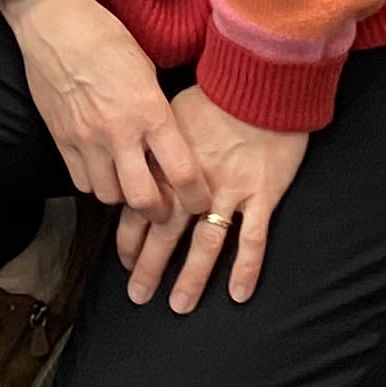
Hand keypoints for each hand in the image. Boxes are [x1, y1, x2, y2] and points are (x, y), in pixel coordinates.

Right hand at [1, 0, 205, 239]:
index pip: (183, 173)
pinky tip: (102, 168)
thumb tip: (169, 144)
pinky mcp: (61, 138)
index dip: (198, 198)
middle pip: (143, 200)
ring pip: (109, 195)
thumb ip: (158, 113)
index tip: (201, 202)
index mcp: (149, 111)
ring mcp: (86, 138)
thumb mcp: (147, 71)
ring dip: (123, 194)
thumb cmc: (105, 37)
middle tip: (165, 207)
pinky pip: (80, 181)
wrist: (54, 22)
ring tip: (130, 182)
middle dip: (159, 212)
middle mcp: (119, 132)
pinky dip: (95, 182)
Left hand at [120, 89, 308, 310]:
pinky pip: (254, 238)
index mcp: (168, 163)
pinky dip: (246, 268)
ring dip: (191, 277)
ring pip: (206, 243)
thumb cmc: (215, 95)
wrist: (260, 82)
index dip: (130, 238)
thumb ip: (155, 146)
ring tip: (179, 305)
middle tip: (138, 295)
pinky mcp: (262, 194)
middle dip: (150, 267)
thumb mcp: (170, 114)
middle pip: (166, 232)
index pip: (140, 208)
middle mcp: (193, 181)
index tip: (123, 261)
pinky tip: (239, 294)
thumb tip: (134, 162)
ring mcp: (229, 190)